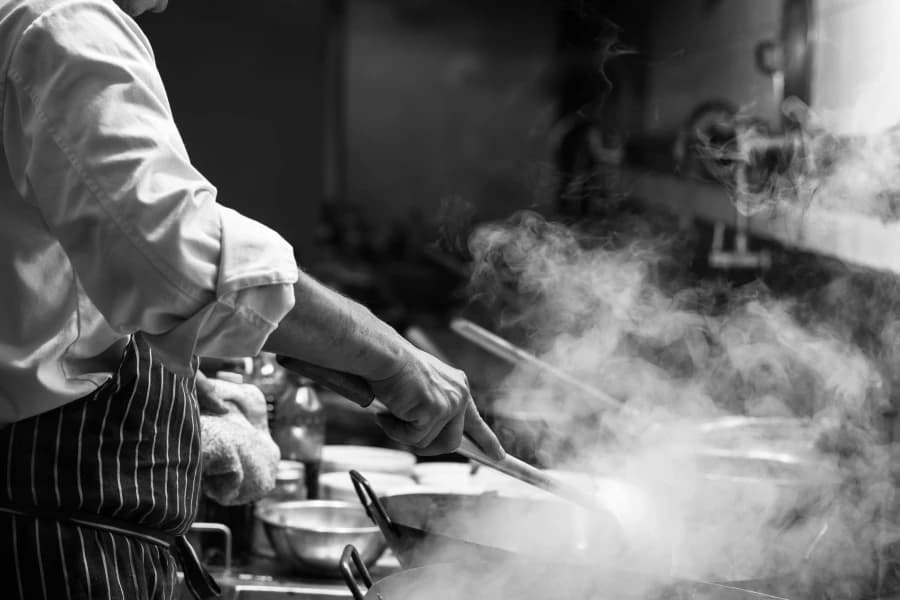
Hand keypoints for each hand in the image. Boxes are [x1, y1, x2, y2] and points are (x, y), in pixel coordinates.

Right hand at [369, 346, 504, 459]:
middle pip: (452, 442)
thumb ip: (430, 410)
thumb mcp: (420, 389)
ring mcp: (449, 404)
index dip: (487, 440)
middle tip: (405, 438)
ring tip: (389, 414)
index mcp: (458, 386)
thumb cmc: (393, 369)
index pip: (476, 421)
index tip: (498, 456)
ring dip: (403, 434)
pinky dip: (395, 430)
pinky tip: (387, 413)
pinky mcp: (435, 411)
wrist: (383, 355)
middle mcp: (459, 394)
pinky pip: (414, 438)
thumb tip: (425, 438)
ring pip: (428, 443)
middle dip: (428, 447)